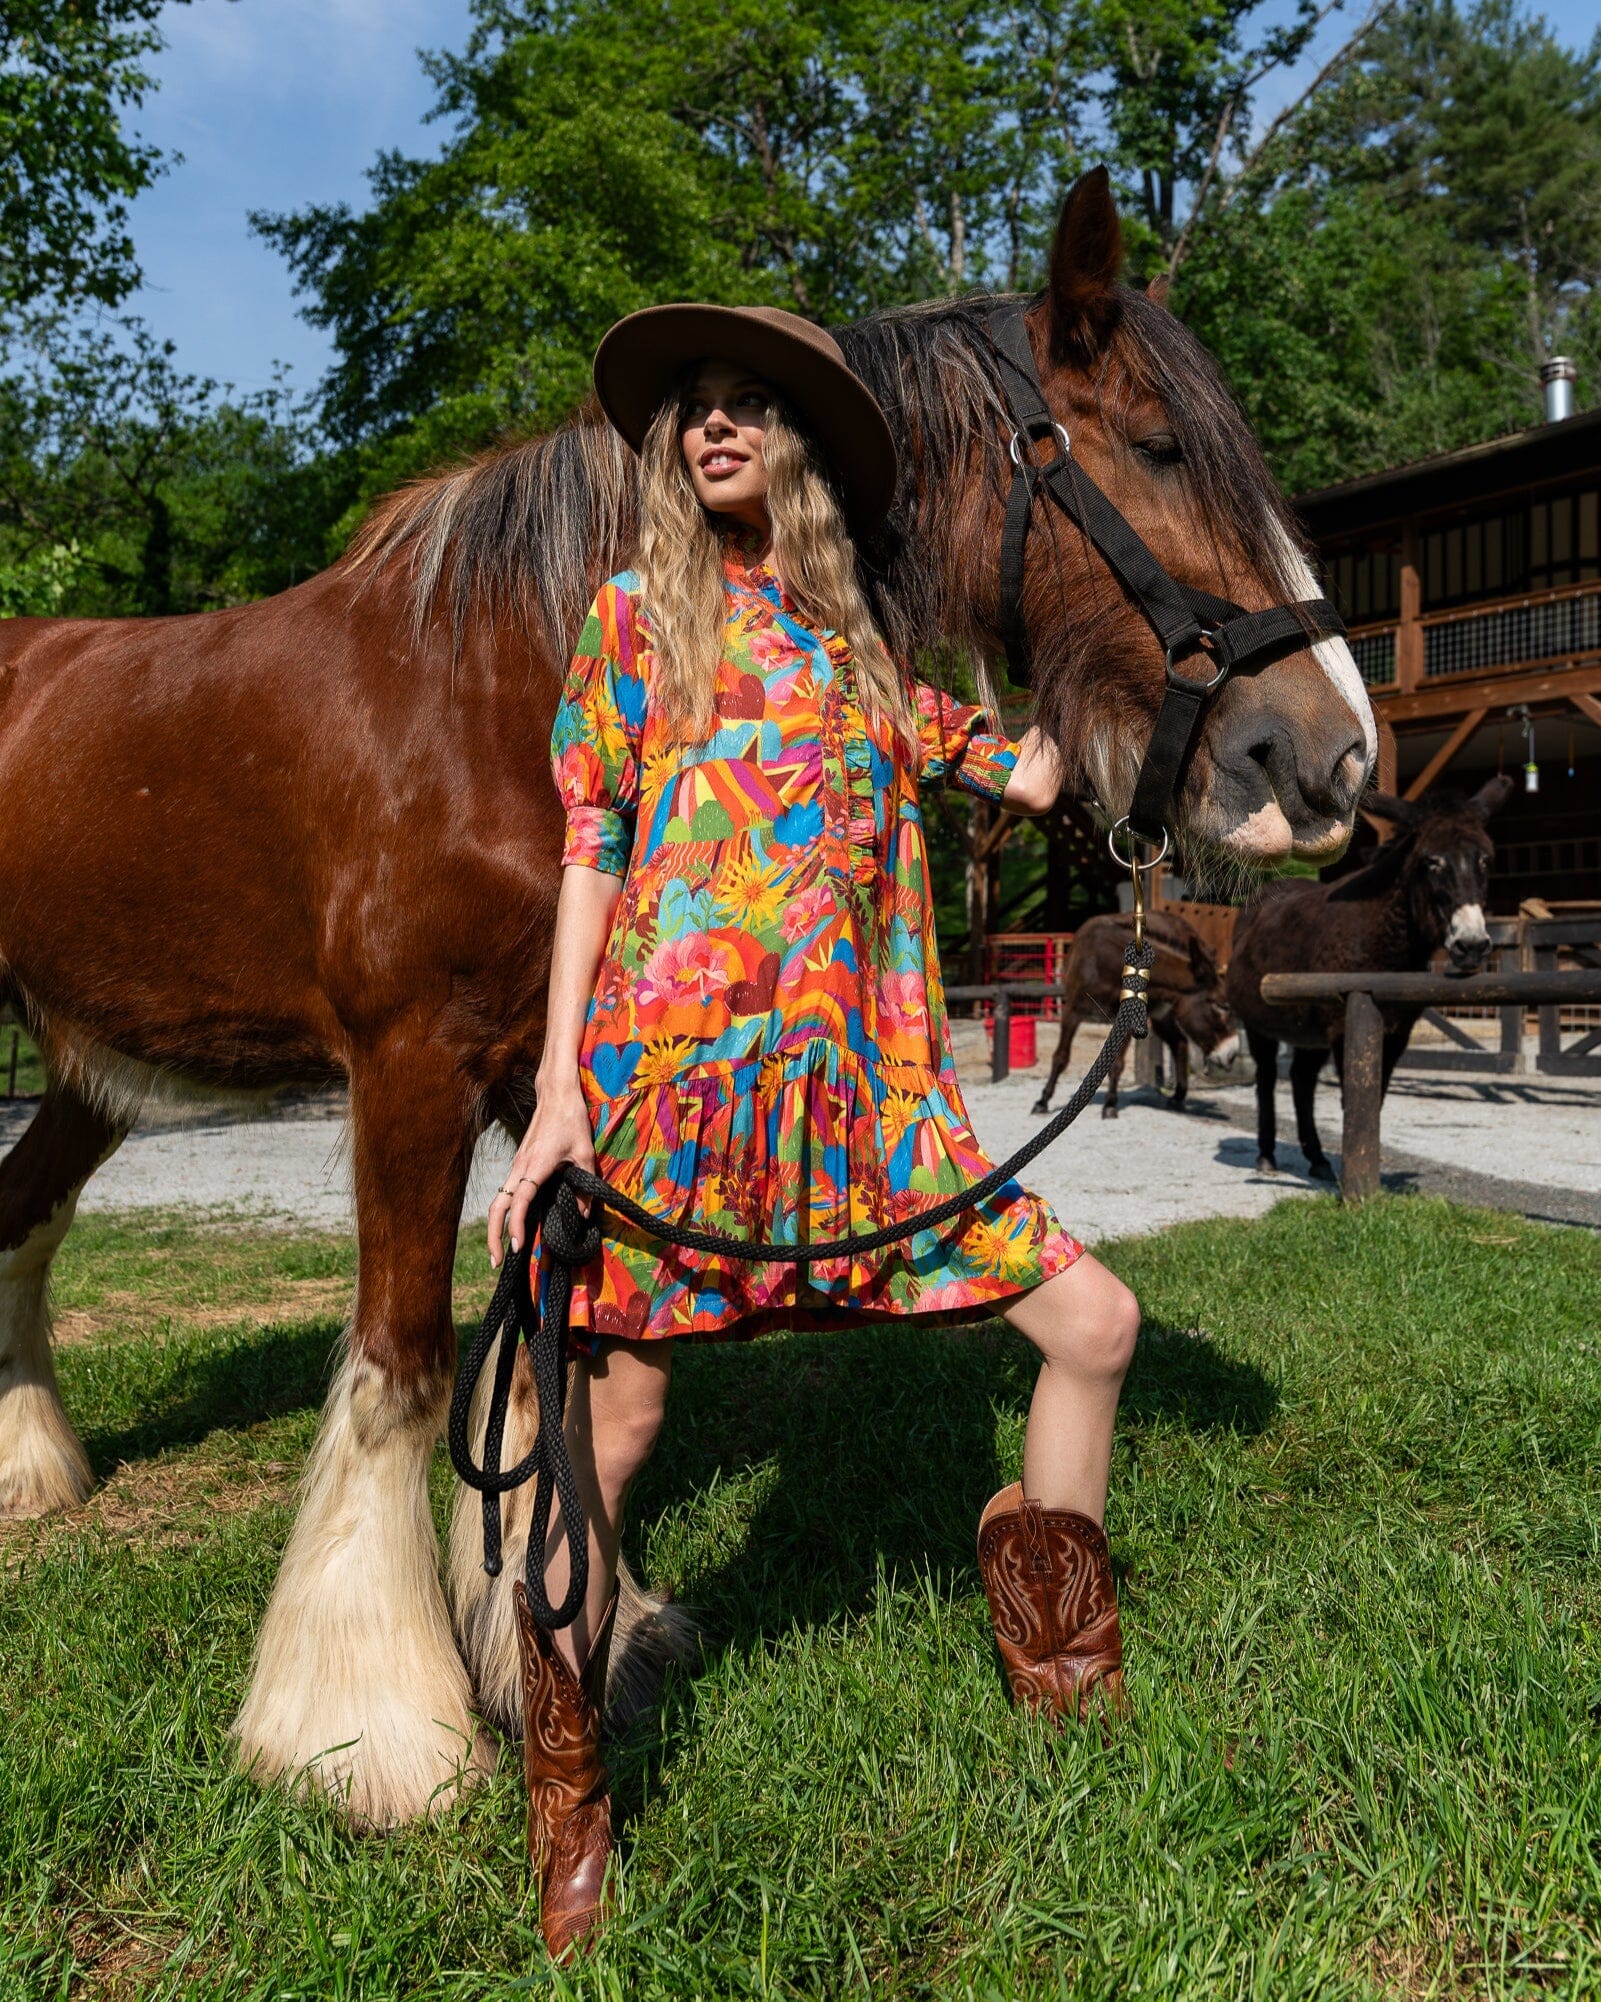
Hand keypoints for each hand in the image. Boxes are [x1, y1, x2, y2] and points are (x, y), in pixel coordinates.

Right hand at [488, 1083, 597, 1267]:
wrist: (556, 1094)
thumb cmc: (572, 1120)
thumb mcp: (585, 1154)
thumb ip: (584, 1186)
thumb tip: (582, 1215)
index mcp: (535, 1166)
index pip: (519, 1201)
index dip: (515, 1226)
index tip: (516, 1247)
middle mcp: (519, 1167)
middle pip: (496, 1206)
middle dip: (492, 1235)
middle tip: (497, 1262)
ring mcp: (516, 1165)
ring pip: (497, 1200)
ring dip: (495, 1226)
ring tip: (500, 1251)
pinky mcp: (518, 1163)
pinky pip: (506, 1192)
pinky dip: (504, 1213)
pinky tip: (512, 1227)